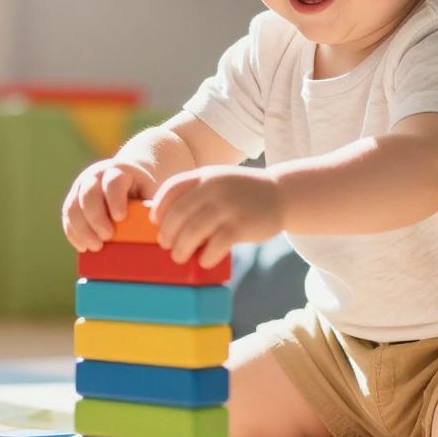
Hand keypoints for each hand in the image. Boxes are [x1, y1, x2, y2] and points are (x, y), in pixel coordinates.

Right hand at [62, 159, 158, 251]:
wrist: (129, 176)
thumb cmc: (143, 189)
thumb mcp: (150, 192)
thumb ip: (150, 207)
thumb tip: (155, 233)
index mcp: (119, 171)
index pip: (113, 182)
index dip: (115, 200)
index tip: (121, 218)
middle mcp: (96, 175)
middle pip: (89, 194)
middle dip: (96, 217)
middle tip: (107, 237)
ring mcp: (81, 186)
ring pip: (74, 205)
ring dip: (82, 229)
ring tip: (95, 247)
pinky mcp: (73, 199)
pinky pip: (67, 216)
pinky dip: (73, 232)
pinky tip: (82, 247)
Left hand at [152, 166, 282, 268]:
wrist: (281, 193)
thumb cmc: (242, 193)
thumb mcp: (218, 181)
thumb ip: (197, 193)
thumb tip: (167, 221)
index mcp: (205, 175)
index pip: (171, 189)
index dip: (159, 208)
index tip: (157, 223)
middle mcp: (214, 188)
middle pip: (178, 213)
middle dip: (167, 233)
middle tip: (166, 245)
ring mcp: (228, 206)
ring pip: (193, 230)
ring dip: (181, 248)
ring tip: (179, 256)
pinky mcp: (242, 225)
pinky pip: (216, 244)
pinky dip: (206, 256)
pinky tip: (205, 261)